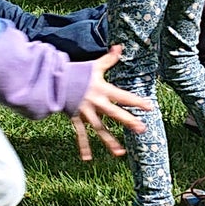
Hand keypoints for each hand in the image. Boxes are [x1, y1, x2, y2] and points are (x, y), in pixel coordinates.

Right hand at [69, 44, 152, 161]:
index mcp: (102, 89)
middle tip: (141, 129)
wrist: (55, 80)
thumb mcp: (94, 65)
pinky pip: (81, 134)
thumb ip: (109, 59)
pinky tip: (88, 159)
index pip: (123, 96)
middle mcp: (96, 102)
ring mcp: (85, 112)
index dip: (136, 101)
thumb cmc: (78, 72)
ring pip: (100, 129)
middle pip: (114, 113)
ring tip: (121, 153)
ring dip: (110, 141)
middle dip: (128, 121)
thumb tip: (119, 46)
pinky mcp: (76, 118)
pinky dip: (83, 146)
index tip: (149, 107)